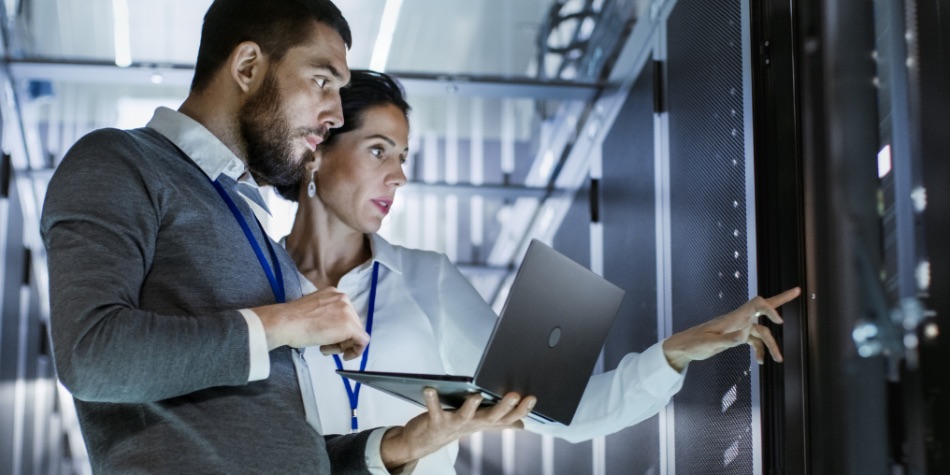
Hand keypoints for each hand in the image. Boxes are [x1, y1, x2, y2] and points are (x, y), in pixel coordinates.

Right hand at [253, 286, 368, 358]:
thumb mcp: (313, 311)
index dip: (338, 330)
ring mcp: (348, 311)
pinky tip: (345, 356)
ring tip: (325, 348)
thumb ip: (326, 315)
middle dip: (341, 338)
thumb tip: (332, 328)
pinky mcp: (350, 326)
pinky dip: (356, 351)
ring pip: (356, 333)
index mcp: (333, 293)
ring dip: (343, 345)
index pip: (345, 314)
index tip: (328, 338)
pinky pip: (363, 341)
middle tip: (326, 346)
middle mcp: (343, 298)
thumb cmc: (292, 320)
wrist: (285, 322)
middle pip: (352, 323)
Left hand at [379, 388, 536, 470]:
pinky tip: (430, 389)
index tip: (532, 398)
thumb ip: (499, 422)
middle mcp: (471, 424)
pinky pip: (434, 410)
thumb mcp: (479, 424)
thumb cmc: (453, 427)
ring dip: (471, 407)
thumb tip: (522, 424)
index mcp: (483, 422)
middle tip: (514, 395)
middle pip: (491, 417)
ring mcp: (454, 424)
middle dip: (504, 407)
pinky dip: (432, 400)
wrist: (424, 442)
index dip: (520, 410)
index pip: (507, 418)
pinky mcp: (435, 421)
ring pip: (465, 416)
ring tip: (476, 395)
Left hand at [662, 287, 800, 371]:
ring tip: (779, 360)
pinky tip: (760, 361)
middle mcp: (739, 319)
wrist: (684, 347)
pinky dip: (760, 350)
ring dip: (772, 345)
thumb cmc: (694, 343)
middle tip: (798, 291)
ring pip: (762, 332)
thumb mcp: (709, 344)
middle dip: (781, 300)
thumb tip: (743, 337)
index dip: (770, 308)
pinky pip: (754, 341)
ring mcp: (739, 327)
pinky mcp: (736, 336)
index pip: (756, 304)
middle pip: (763, 307)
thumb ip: (726, 340)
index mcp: (733, 317)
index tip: (779, 321)